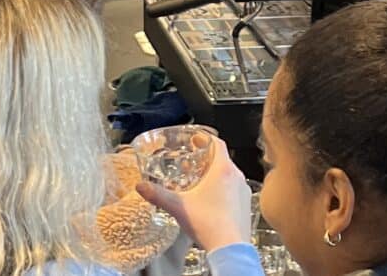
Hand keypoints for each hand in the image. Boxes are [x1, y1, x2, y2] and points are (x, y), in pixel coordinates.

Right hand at [136, 139, 252, 251]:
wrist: (230, 247)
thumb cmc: (208, 223)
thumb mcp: (178, 206)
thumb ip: (157, 194)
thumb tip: (140, 186)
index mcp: (223, 170)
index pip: (218, 144)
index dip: (205, 138)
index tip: (195, 139)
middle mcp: (237, 177)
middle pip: (222, 160)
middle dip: (206, 159)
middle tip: (192, 161)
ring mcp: (243, 192)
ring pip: (228, 175)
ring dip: (214, 174)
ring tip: (198, 181)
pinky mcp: (245, 206)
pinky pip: (233, 190)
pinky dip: (222, 189)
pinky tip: (209, 200)